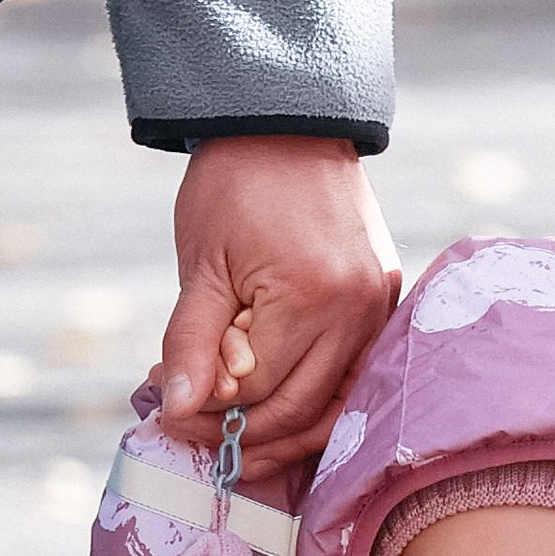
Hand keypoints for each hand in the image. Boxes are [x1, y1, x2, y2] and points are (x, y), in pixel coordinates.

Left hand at [159, 136, 401, 477]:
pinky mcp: (385, 304)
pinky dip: (313, 400)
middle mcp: (357, 311)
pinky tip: (274, 406)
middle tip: (191, 428)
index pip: (257, 390)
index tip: (168, 407)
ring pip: (333, 408)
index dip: (209, 408)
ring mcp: (379, 309)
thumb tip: (179, 411)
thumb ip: (192, 341)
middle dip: (242, 432)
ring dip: (282, 431)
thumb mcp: (201, 263)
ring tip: (232, 431)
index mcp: (310, 296)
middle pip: (300, 410)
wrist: (290, 123)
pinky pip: (352, 378)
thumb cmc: (236, 184)